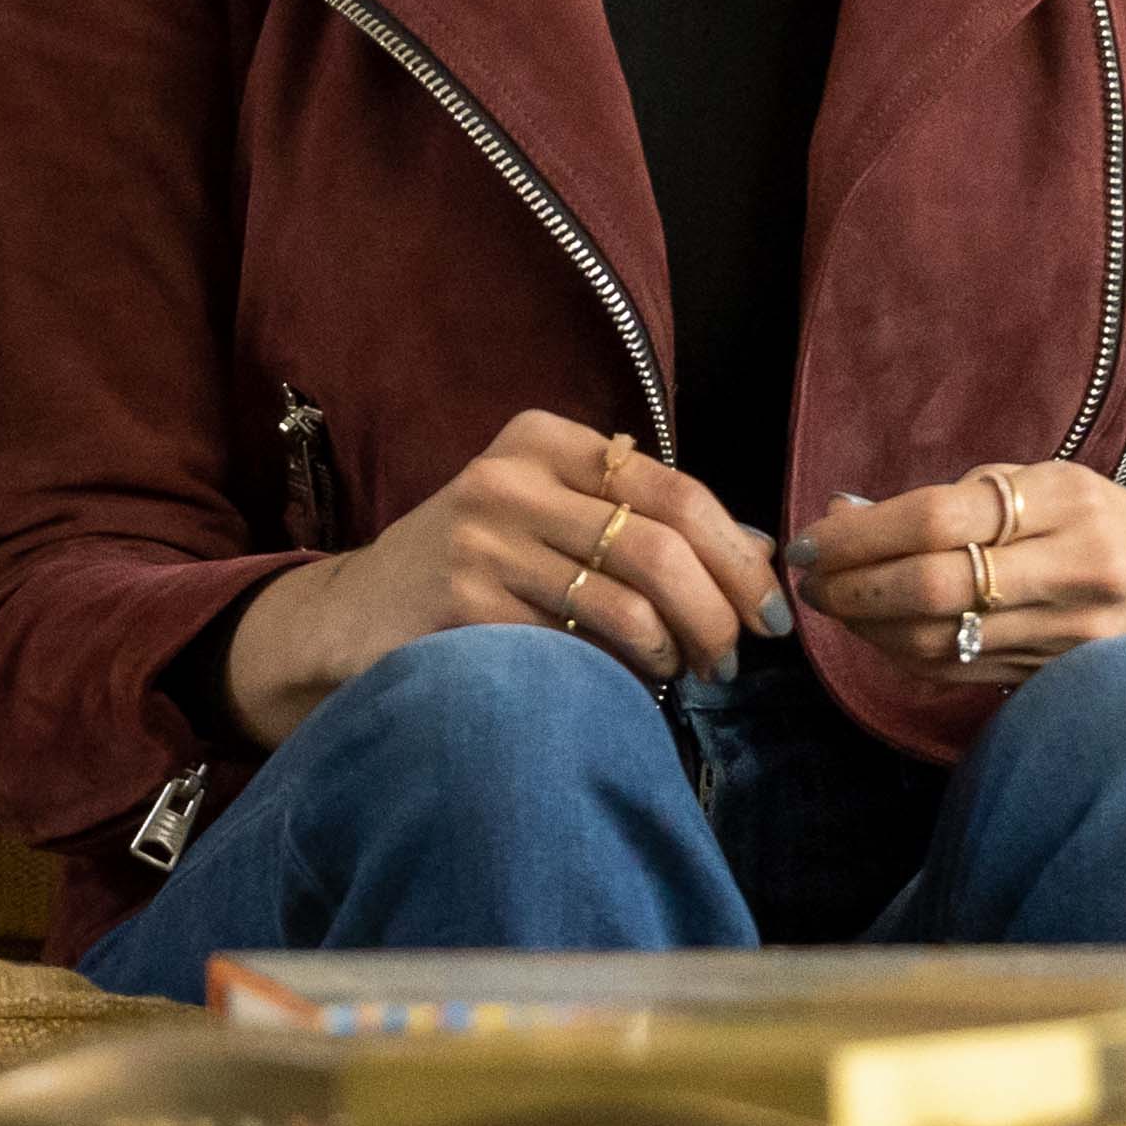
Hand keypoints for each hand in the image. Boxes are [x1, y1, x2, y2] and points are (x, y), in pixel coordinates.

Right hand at [223, 408, 786, 741]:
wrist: (353, 612)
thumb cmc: (473, 565)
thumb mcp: (551, 516)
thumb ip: (647, 524)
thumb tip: (765, 550)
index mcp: (543, 439)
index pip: (675, 490)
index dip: (739, 556)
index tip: (772, 611)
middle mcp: (510, 477)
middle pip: (661, 543)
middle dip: (721, 610)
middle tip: (738, 658)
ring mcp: (482, 540)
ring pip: (629, 603)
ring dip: (681, 652)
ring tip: (690, 676)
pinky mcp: (463, 604)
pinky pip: (580, 648)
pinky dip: (626, 675)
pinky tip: (631, 686)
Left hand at [791, 460, 1125, 684]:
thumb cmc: (1110, 522)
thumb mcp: (1046, 485)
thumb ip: (951, 498)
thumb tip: (845, 512)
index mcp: (1067, 501)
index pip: (937, 518)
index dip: (859, 534)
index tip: (811, 540)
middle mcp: (1074, 569)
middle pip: (931, 585)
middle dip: (851, 585)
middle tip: (808, 580)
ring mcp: (1071, 634)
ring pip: (939, 639)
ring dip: (867, 626)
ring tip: (833, 605)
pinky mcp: (1061, 678)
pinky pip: (961, 670)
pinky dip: (904, 654)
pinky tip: (877, 634)